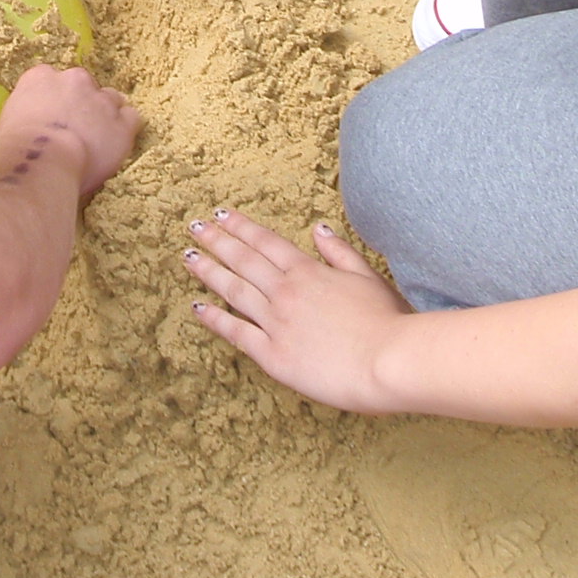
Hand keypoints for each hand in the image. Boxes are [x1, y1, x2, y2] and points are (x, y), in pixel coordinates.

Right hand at [0, 63, 139, 197]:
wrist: (44, 165)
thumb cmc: (14, 152)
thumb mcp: (8, 124)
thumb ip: (28, 115)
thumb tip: (35, 129)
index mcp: (39, 77)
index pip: (50, 80)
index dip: (54, 101)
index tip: (51, 119)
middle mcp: (73, 79)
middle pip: (83, 86)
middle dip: (82, 105)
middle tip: (73, 132)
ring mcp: (101, 99)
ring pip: (110, 100)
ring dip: (105, 116)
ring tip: (97, 141)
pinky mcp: (123, 123)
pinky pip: (131, 118)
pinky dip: (125, 130)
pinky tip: (115, 145)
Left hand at [183, 210, 411, 412]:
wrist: (388, 362)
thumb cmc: (388, 321)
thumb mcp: (367, 277)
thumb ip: (340, 252)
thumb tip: (318, 229)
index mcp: (309, 271)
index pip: (266, 242)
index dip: (241, 227)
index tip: (222, 215)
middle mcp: (286, 292)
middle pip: (243, 260)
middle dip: (217, 241)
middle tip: (195, 227)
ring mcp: (276, 323)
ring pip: (234, 291)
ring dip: (208, 272)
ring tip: (189, 258)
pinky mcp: (273, 356)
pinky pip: (236, 333)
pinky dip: (214, 319)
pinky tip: (197, 308)